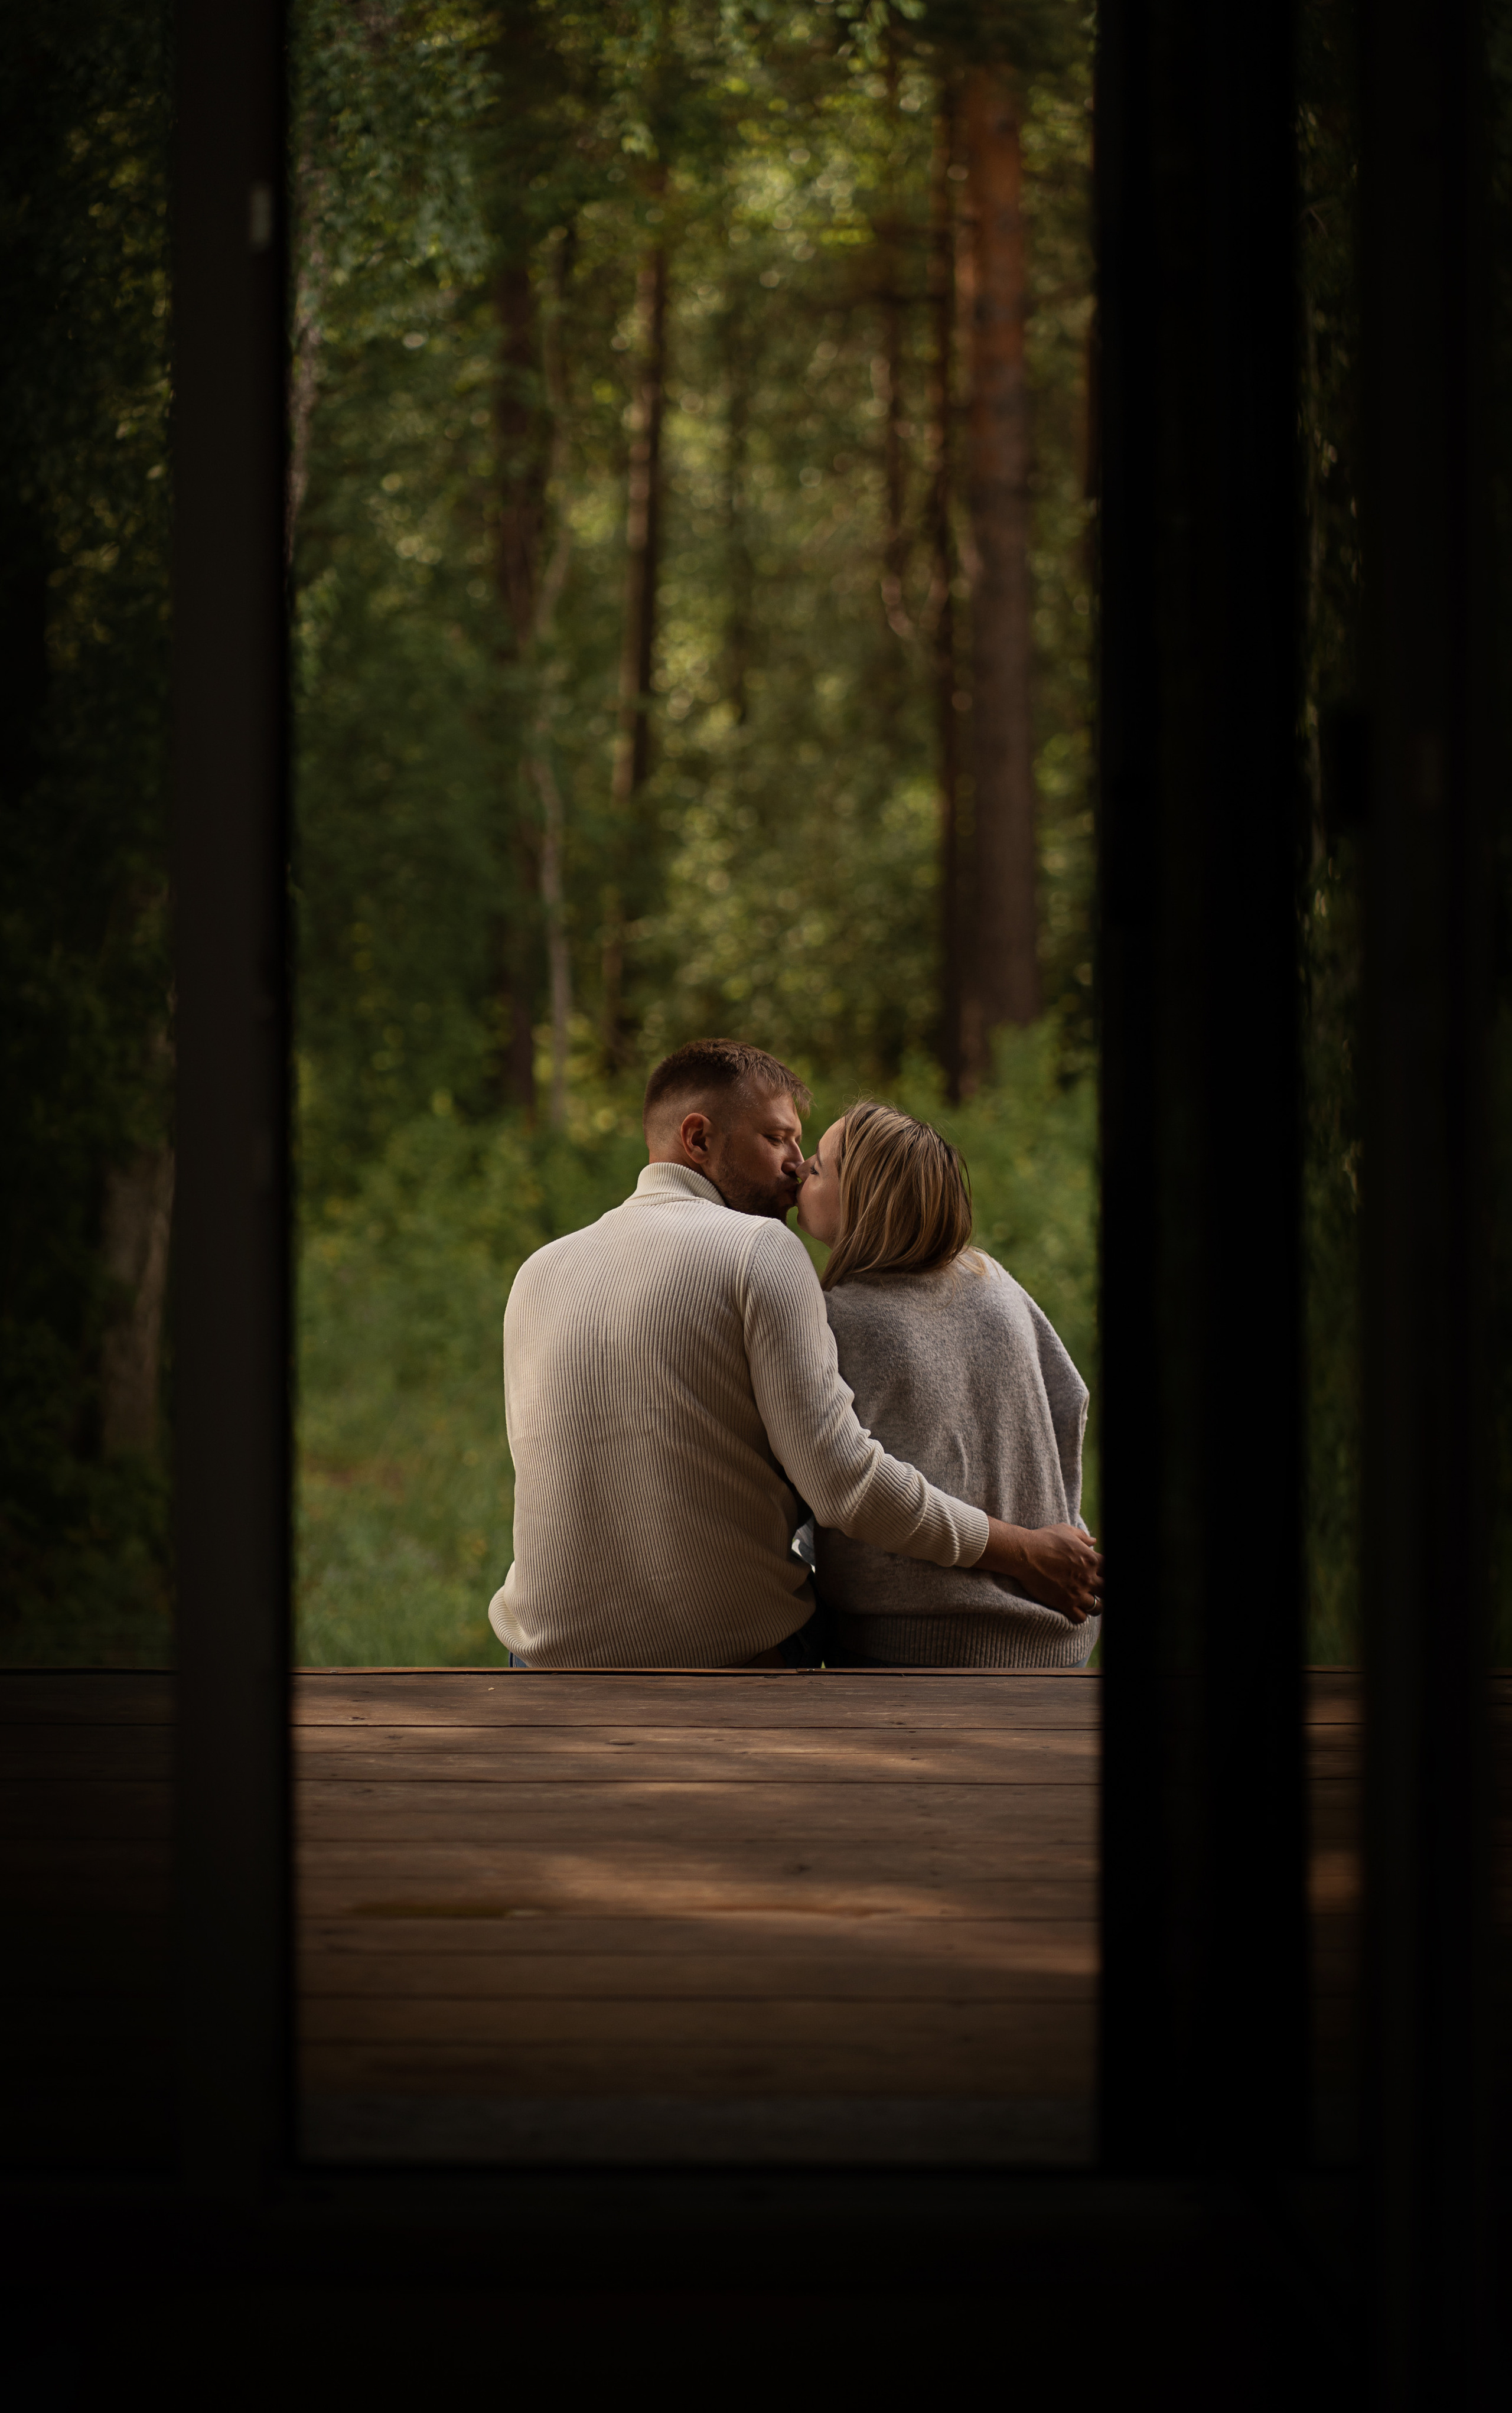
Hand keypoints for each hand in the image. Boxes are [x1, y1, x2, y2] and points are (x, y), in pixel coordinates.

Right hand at [977, 1518, 1104, 1624]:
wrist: (1024, 1554)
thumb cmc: (1044, 1539)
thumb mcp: (1065, 1530)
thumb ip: (1083, 1536)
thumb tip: (1093, 1541)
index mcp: (1092, 1559)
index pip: (1109, 1571)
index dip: (1103, 1573)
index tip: (1097, 1575)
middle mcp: (1088, 1578)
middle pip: (1106, 1591)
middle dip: (1101, 1590)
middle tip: (1092, 1589)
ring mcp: (1077, 1592)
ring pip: (1097, 1607)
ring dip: (1092, 1604)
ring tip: (1084, 1601)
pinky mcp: (1064, 1604)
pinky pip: (1081, 1618)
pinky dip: (1079, 1615)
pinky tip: (1074, 1608)